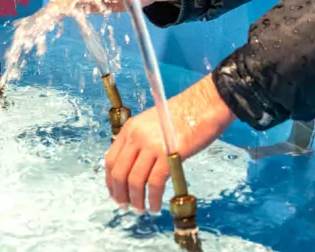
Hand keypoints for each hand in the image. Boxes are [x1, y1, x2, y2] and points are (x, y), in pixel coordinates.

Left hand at [106, 74, 235, 212]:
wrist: (204, 104)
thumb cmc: (184, 114)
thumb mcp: (153, 124)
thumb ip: (141, 142)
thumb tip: (133, 170)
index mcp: (131, 127)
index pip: (111, 160)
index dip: (110, 182)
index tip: (115, 194)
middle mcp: (136, 136)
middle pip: (119, 173)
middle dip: (120, 195)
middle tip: (127, 206)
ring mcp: (151, 145)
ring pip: (135, 181)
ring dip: (136, 200)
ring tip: (141, 210)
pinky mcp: (168, 154)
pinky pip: (154, 183)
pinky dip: (153, 199)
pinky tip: (155, 206)